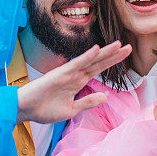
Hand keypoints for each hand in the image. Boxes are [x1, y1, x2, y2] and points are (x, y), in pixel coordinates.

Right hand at [17, 41, 131, 123]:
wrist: (26, 110)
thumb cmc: (44, 109)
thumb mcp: (72, 110)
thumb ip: (88, 102)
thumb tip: (105, 96)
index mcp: (78, 82)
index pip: (99, 69)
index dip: (112, 62)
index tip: (126, 55)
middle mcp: (75, 75)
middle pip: (98, 62)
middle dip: (113, 55)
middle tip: (129, 46)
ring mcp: (68, 73)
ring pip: (90, 61)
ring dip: (104, 53)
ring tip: (119, 45)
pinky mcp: (60, 74)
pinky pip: (75, 64)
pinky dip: (86, 57)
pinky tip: (96, 50)